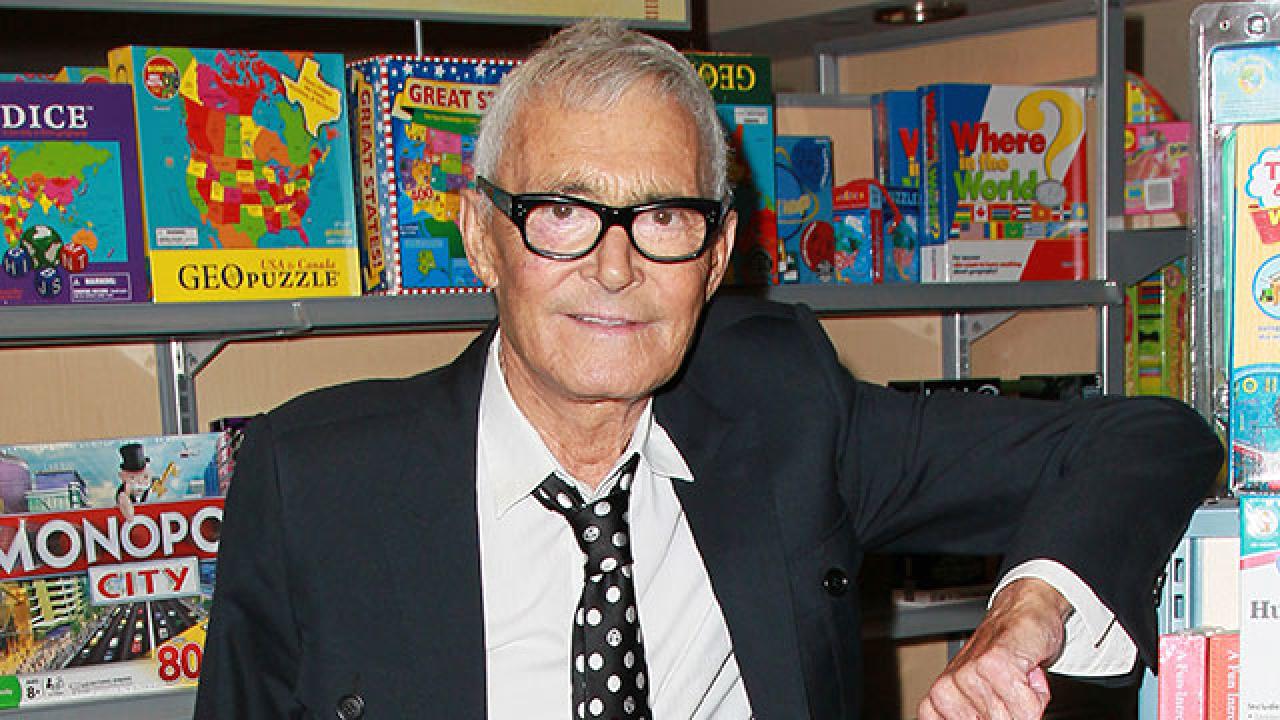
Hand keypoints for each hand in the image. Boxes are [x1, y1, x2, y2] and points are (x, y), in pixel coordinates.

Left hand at [917, 577, 1072, 719]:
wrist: (1018, 613)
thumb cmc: (1000, 658)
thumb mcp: (980, 701)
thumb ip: (979, 718)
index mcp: (937, 704)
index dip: (995, 717)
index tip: (997, 703)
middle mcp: (945, 692)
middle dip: (1012, 713)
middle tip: (1008, 688)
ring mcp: (968, 677)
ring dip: (1026, 703)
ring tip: (1016, 678)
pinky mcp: (993, 665)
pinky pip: (1027, 707)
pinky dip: (1036, 694)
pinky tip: (1025, 672)